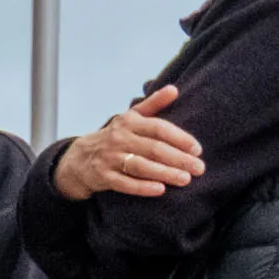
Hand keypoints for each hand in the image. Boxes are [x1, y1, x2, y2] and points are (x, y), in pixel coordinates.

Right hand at [53, 85, 201, 200]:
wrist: (80, 158)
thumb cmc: (114, 136)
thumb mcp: (131, 117)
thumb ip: (153, 104)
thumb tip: (174, 89)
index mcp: (129, 122)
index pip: (158, 128)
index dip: (179, 138)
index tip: (197, 149)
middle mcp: (119, 138)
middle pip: (153, 149)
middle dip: (178, 159)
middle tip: (199, 168)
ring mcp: (110, 158)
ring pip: (141, 166)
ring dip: (165, 173)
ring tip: (185, 180)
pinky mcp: (103, 177)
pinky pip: (125, 183)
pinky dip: (142, 187)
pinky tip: (160, 190)